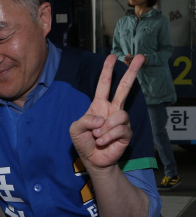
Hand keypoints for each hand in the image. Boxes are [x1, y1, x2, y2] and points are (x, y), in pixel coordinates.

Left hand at [69, 54, 143, 171]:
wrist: (92, 160)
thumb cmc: (84, 141)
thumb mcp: (75, 129)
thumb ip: (84, 121)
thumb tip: (101, 119)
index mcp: (99, 105)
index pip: (104, 84)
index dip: (107, 71)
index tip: (112, 56)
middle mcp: (112, 110)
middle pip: (124, 88)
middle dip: (132, 72)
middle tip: (141, 56)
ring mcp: (120, 121)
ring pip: (121, 115)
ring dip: (106, 127)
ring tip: (97, 136)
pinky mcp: (126, 133)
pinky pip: (121, 129)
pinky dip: (108, 136)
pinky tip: (102, 142)